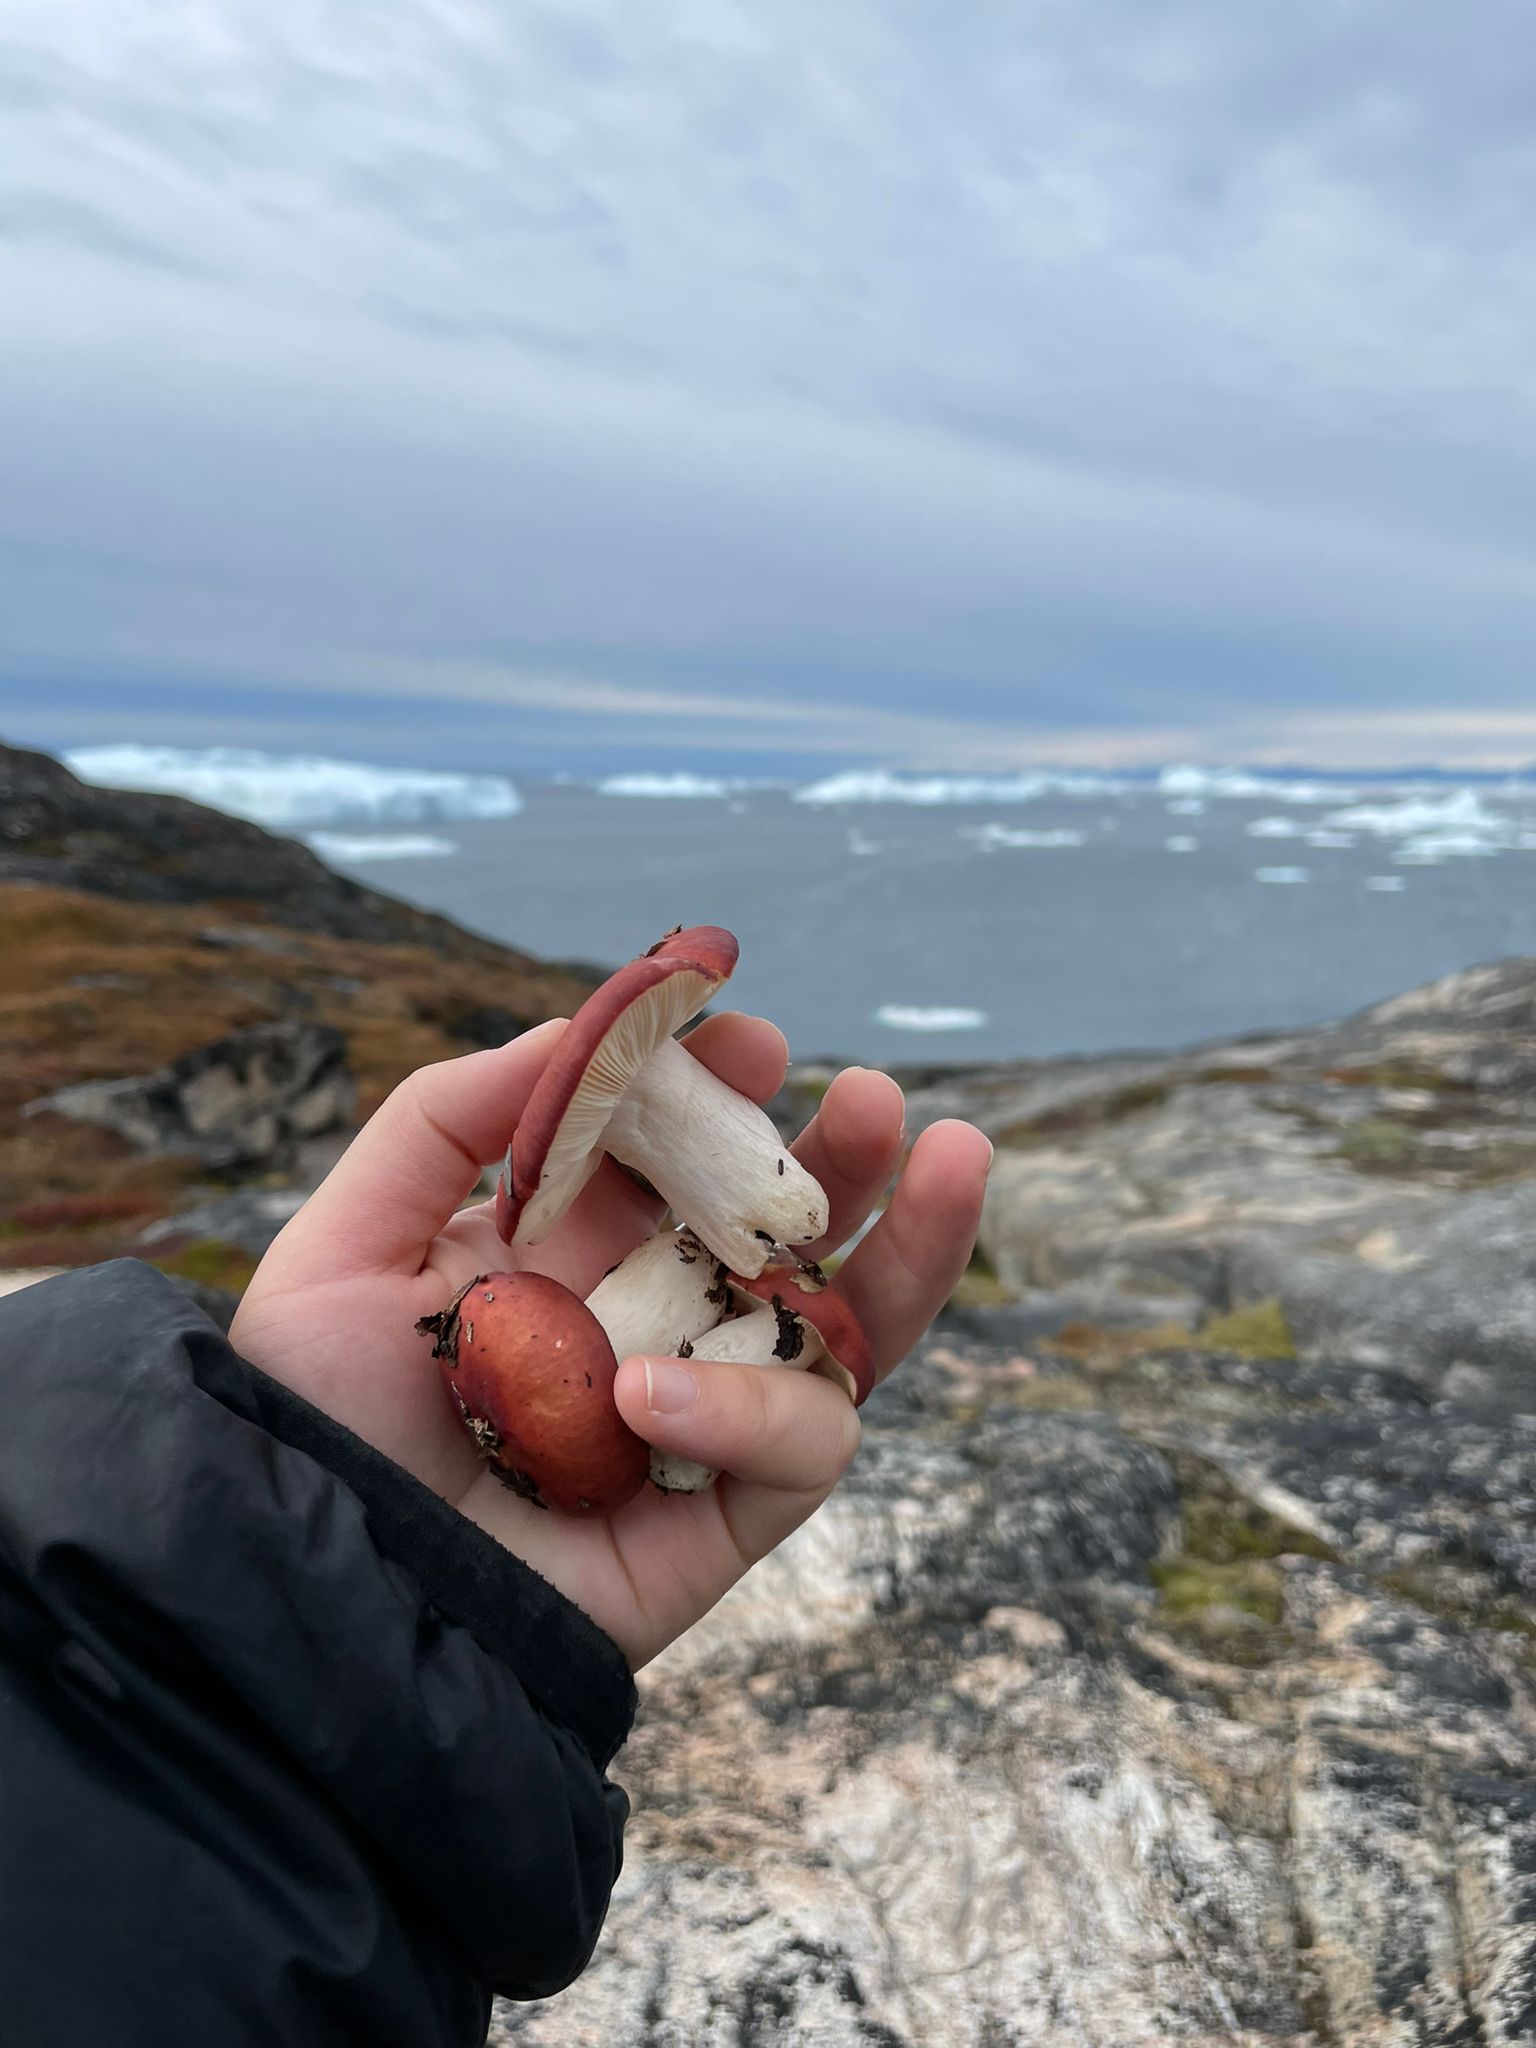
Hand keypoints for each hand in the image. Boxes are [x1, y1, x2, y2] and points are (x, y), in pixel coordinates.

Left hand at [231, 1015, 989, 1668]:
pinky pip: (797, 1443)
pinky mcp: (729, 1517)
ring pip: (849, 1330)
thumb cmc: (323, 1421)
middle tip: (880, 1101)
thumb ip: (445, 1119)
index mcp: (577, 1256)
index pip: (682, 1162)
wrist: (328, 1590)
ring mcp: (704, 1421)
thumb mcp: (348, 1244)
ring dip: (911, 1248)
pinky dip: (746, 1410)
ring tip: (952, 1161)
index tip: (751, 1040)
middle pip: (788, 1237)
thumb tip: (574, 1031)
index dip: (725, 1096)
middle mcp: (657, 1328)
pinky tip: (650, 1399)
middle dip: (846, 1161)